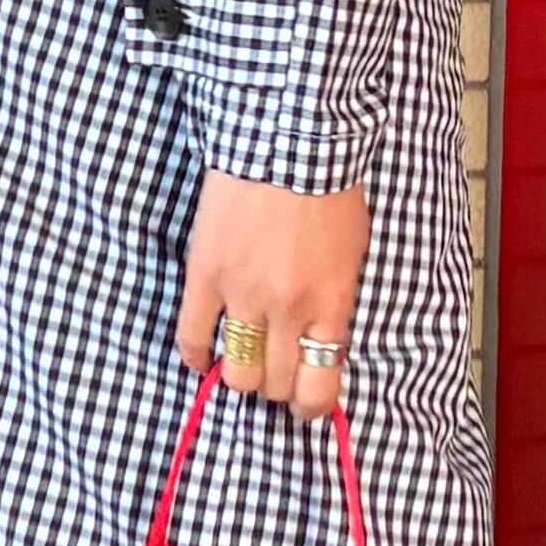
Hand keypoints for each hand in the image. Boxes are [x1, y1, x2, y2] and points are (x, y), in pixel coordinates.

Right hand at [176, 172, 368, 418]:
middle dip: (276, 387)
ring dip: (240, 375)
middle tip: (273, 375)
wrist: (288, 140)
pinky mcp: (206, 275)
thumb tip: (322, 337)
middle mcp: (288, 308)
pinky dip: (196, 354)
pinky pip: (194, 334)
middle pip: (276, 382)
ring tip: (241, 363)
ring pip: (238, 370)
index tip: (304, 405)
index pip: (320, 383)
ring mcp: (244, 294)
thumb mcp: (351, 251)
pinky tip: (200, 358)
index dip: (309, 405)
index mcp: (330, 303)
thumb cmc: (328, 188)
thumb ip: (335, 299)